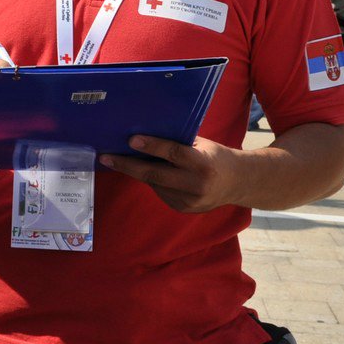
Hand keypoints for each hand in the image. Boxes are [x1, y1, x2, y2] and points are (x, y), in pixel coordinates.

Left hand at [100, 135, 242, 213]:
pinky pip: (160, 192)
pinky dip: (151, 181)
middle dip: (127, 165)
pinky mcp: (183, 209)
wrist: (237, 183)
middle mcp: (195, 186)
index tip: (131, 140)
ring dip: (137, 172)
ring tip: (118, 159)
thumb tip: (146, 135)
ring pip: (154, 184)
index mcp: (203, 164)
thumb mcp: (202, 144)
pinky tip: (145, 171)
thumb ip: (178, 142)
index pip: (173, 154)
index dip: (151, 147)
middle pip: (155, 175)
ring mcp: (189, 201)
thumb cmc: (216, 156)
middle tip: (106, 157)